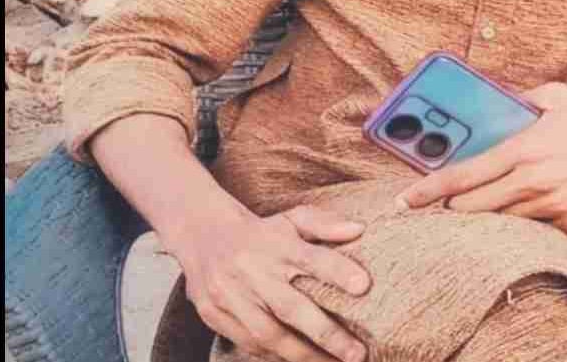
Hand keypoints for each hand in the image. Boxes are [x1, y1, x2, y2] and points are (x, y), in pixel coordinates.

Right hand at [169, 205, 371, 361]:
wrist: (203, 235)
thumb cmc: (262, 232)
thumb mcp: (293, 218)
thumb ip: (325, 224)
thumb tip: (359, 230)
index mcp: (276, 245)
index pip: (311, 258)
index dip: (337, 271)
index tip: (363, 286)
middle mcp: (253, 271)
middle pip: (291, 307)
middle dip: (325, 334)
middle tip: (357, 353)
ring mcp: (231, 296)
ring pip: (268, 334)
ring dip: (303, 355)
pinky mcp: (214, 315)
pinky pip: (248, 344)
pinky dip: (275, 357)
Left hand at [396, 83, 566, 235]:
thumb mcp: (560, 98)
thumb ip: (522, 98)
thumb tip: (498, 102)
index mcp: (524, 149)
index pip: (462, 176)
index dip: (427, 191)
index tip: (405, 200)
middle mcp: (533, 184)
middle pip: (472, 210)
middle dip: (452, 210)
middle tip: (443, 206)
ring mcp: (553, 210)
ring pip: (500, 227)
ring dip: (485, 222)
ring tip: (478, 213)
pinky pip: (535, 234)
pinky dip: (522, 227)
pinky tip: (523, 217)